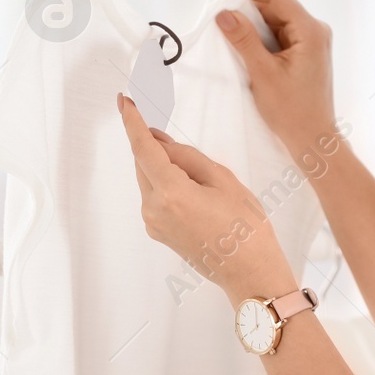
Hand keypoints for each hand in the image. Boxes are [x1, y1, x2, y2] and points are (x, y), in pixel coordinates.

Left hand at [117, 92, 297, 302]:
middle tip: (187, 147)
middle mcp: (154, 210)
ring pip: (150, 179)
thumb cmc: (246, 228)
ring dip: (166, 168)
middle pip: (145, 163)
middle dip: (159, 147)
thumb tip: (158, 140)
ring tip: (205, 184)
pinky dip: (168, 185)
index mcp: (172, 194)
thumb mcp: (223, 180)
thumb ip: (186, 156)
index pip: (143, 148)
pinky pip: (156, 197)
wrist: (250, 273)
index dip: (132, 122)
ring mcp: (154, 224)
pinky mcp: (158, 232)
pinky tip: (197, 195)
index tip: (124, 101)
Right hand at [218, 0, 339, 162]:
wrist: (313, 139)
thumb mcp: (263, 73)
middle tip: (221, 14)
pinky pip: (280, 36)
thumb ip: (244, 41)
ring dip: (253, 25)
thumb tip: (225, 15)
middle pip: (277, 7)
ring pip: (276, 21)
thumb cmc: (293, 112)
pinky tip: (244, 46)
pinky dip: (261, 38)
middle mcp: (315, 31)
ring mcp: (312, 42)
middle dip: (248, 9)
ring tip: (229, 32)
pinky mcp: (305, 53)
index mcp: (310, 31)